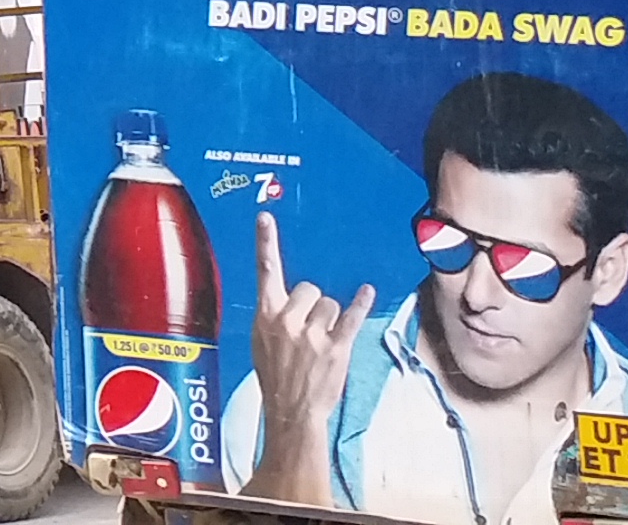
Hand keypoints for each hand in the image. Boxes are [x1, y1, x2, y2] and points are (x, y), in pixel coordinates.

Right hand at [245, 211, 374, 508]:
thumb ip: (274, 315)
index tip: (265, 217)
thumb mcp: (261, 341)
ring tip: (323, 341)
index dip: (265, 242)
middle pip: (309, 288)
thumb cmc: (275, 375)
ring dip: (330, 317)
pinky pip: (351, 316)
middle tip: (310, 327)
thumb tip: (289, 298)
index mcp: (265, 315)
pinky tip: (367, 292)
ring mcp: (313, 334)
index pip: (265, 271)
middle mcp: (288, 320)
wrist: (290, 410)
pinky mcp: (336, 347)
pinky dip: (360, 303)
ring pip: (330, 303)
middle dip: (313, 303)